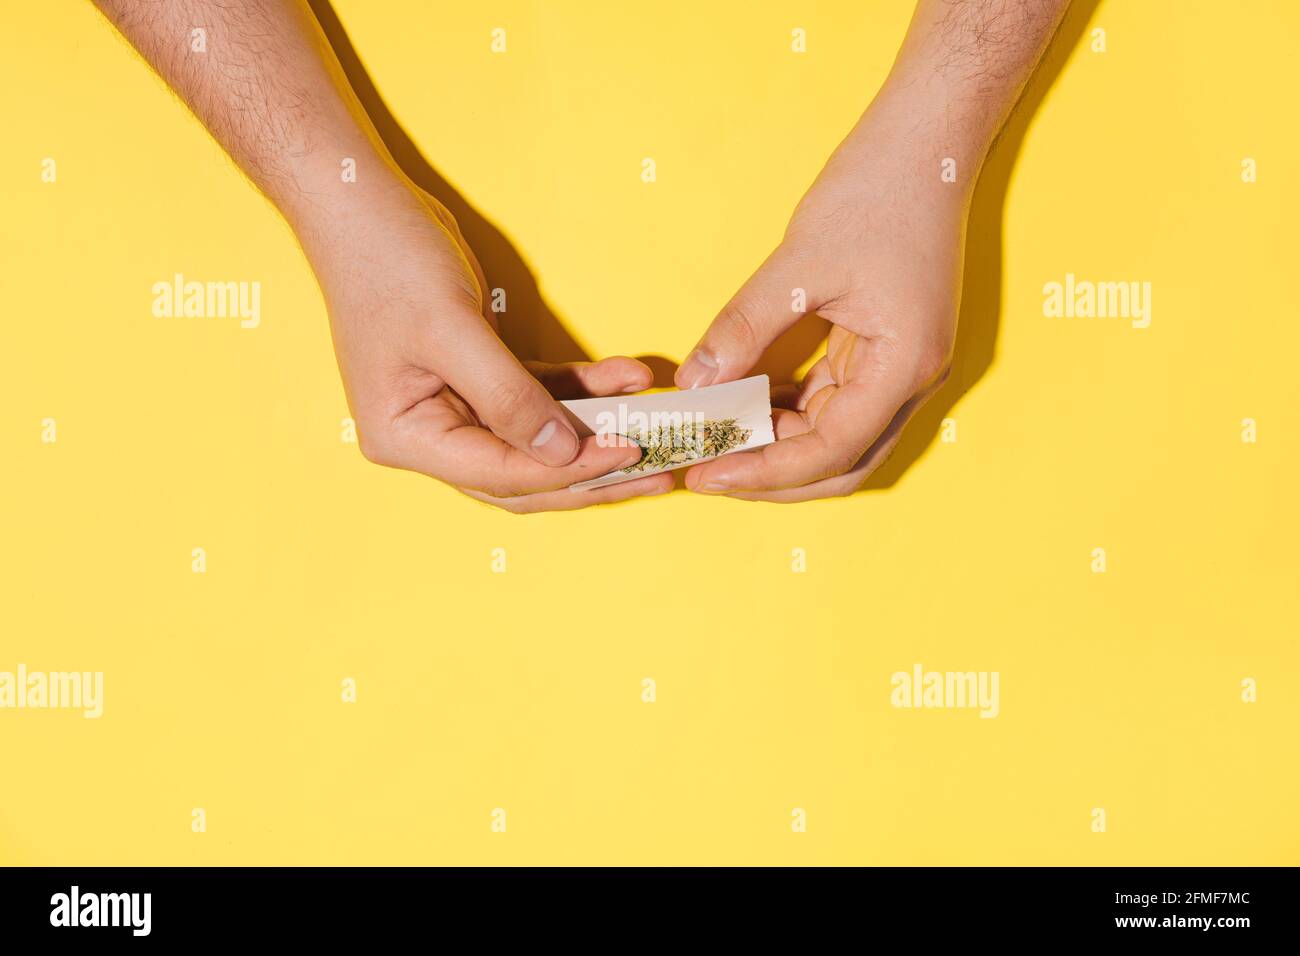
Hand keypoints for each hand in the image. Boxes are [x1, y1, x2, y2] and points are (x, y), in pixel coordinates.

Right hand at [312, 178, 672, 512]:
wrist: (362, 204)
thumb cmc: (390, 264)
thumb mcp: (452, 332)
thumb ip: (509, 398)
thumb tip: (565, 454)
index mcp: (407, 437)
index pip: (501, 473)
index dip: (568, 470)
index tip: (630, 453)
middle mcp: (429, 434)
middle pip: (525, 473)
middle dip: (594, 473)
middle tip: (661, 472)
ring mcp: (455, 407)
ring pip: (538, 440)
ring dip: (597, 432)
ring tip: (660, 431)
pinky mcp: (479, 376)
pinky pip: (540, 393)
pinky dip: (581, 388)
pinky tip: (627, 378)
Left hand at [674, 104, 964, 501]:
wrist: (927, 141)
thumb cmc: (876, 192)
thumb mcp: (799, 264)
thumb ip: (745, 327)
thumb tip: (696, 381)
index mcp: (903, 366)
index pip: (831, 451)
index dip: (766, 472)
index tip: (709, 474)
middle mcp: (912, 379)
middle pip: (842, 463)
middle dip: (774, 477)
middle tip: (708, 473)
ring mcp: (900, 366)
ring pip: (838, 439)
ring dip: (780, 447)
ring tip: (716, 444)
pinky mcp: (883, 349)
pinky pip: (835, 402)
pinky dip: (790, 413)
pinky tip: (741, 406)